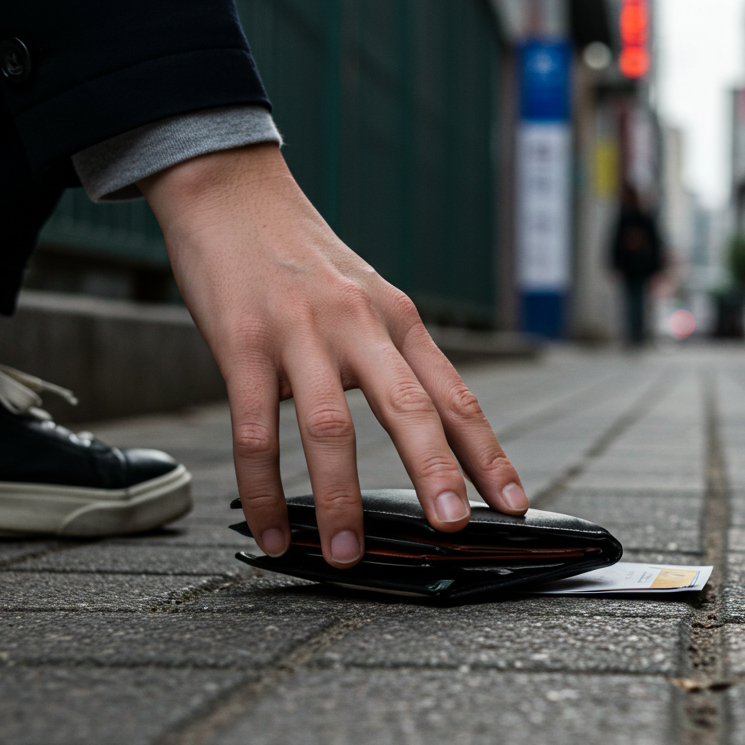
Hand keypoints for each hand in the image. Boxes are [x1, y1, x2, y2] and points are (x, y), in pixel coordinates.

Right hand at [138, 143, 527, 567]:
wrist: (230, 189)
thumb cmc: (302, 255)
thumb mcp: (366, 296)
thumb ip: (392, 355)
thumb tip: (425, 427)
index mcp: (398, 319)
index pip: (456, 395)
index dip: (488, 453)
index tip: (514, 503)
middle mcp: (360, 325)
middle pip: (410, 407)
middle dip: (436, 473)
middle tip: (452, 529)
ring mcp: (301, 333)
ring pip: (332, 428)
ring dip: (341, 500)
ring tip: (347, 554)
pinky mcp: (242, 343)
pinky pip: (256, 431)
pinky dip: (264, 490)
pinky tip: (270, 530)